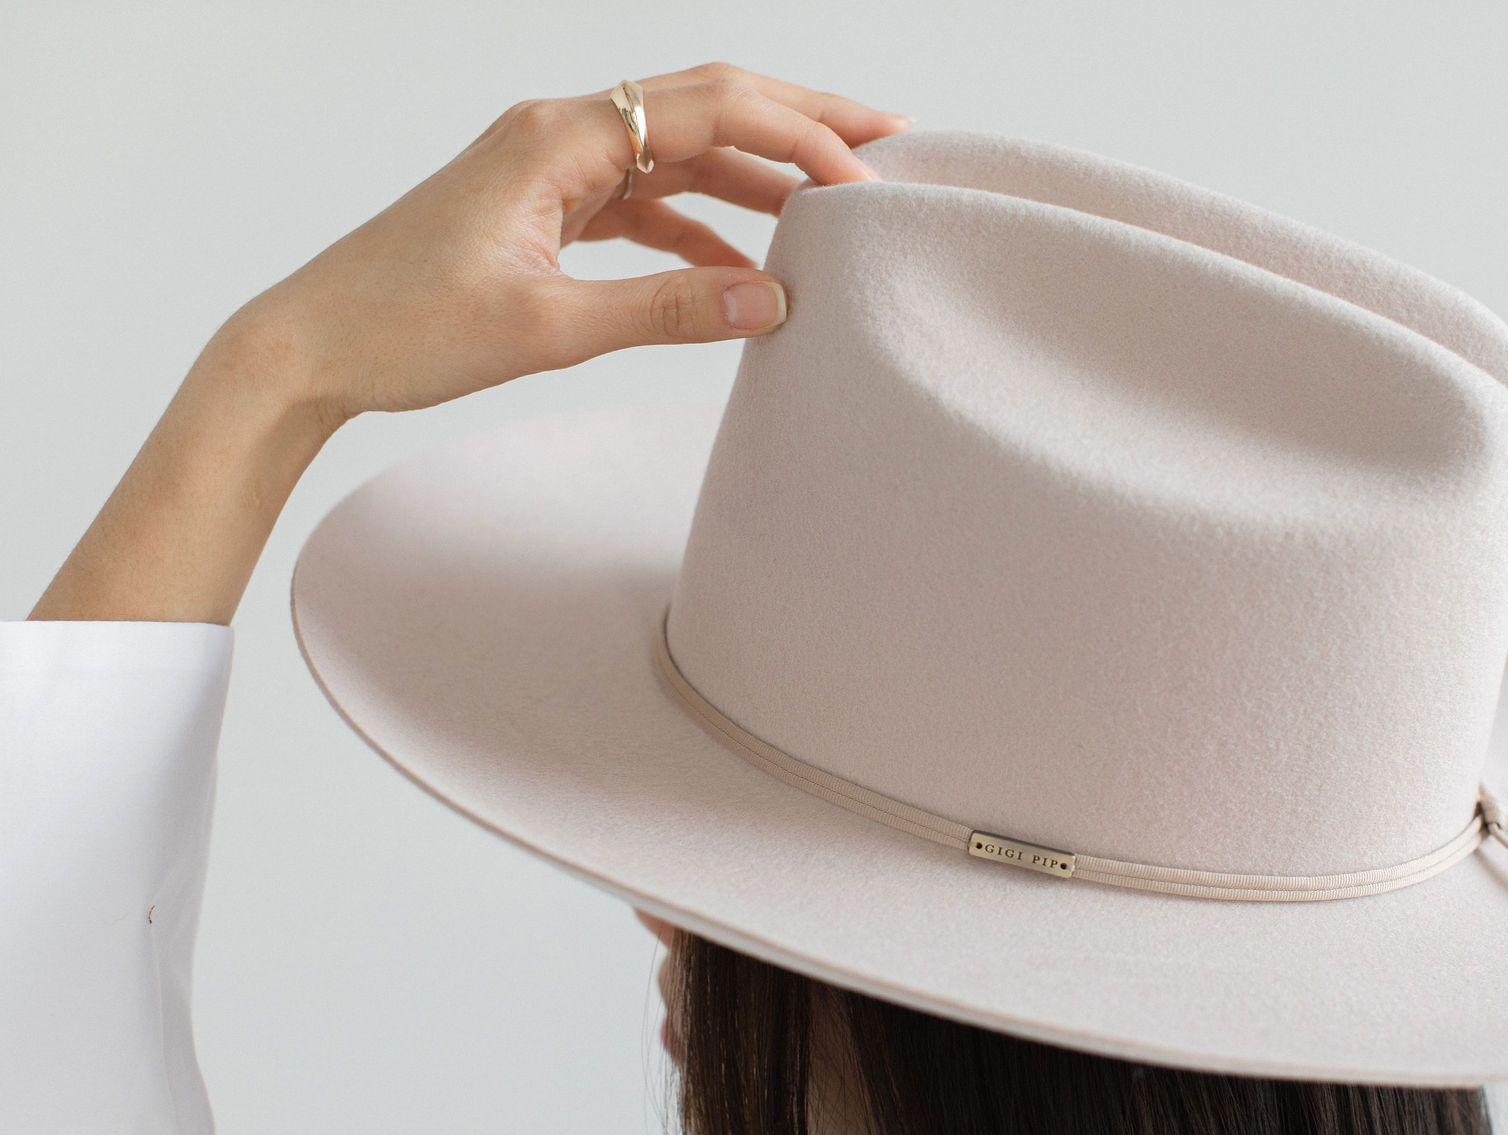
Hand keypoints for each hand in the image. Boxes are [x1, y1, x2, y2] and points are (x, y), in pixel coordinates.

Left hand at [30, 64, 906, 624]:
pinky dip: (702, 232)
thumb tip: (771, 303)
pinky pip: (646, 204)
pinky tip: (745, 274)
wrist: (310, 348)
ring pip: (681, 154)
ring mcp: (552, 169)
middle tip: (889, 139)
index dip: (799, 136)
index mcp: (558, 137)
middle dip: (800, 121)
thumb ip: (666, 312)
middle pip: (706, 105)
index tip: (866, 178)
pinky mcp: (545, 210)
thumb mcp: (548, 328)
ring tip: (835, 204)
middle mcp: (560, 133)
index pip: (709, 109)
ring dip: (757, 177)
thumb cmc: (404, 328)